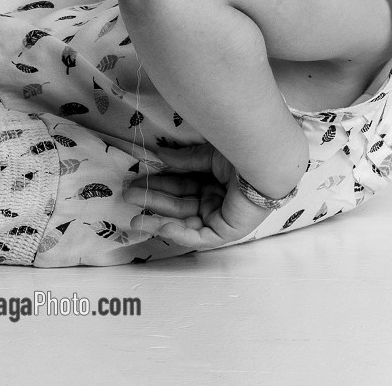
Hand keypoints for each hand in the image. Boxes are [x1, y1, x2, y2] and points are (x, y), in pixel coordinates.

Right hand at [124, 143, 272, 248]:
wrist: (264, 161)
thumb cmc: (242, 154)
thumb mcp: (209, 156)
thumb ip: (185, 160)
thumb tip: (158, 155)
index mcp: (216, 182)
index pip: (182, 187)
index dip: (160, 185)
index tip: (136, 181)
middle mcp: (218, 200)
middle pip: (180, 205)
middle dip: (153, 202)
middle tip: (128, 196)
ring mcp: (223, 217)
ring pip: (185, 224)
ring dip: (159, 221)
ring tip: (134, 218)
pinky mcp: (228, 231)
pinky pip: (200, 238)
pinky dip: (181, 234)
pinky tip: (162, 226)